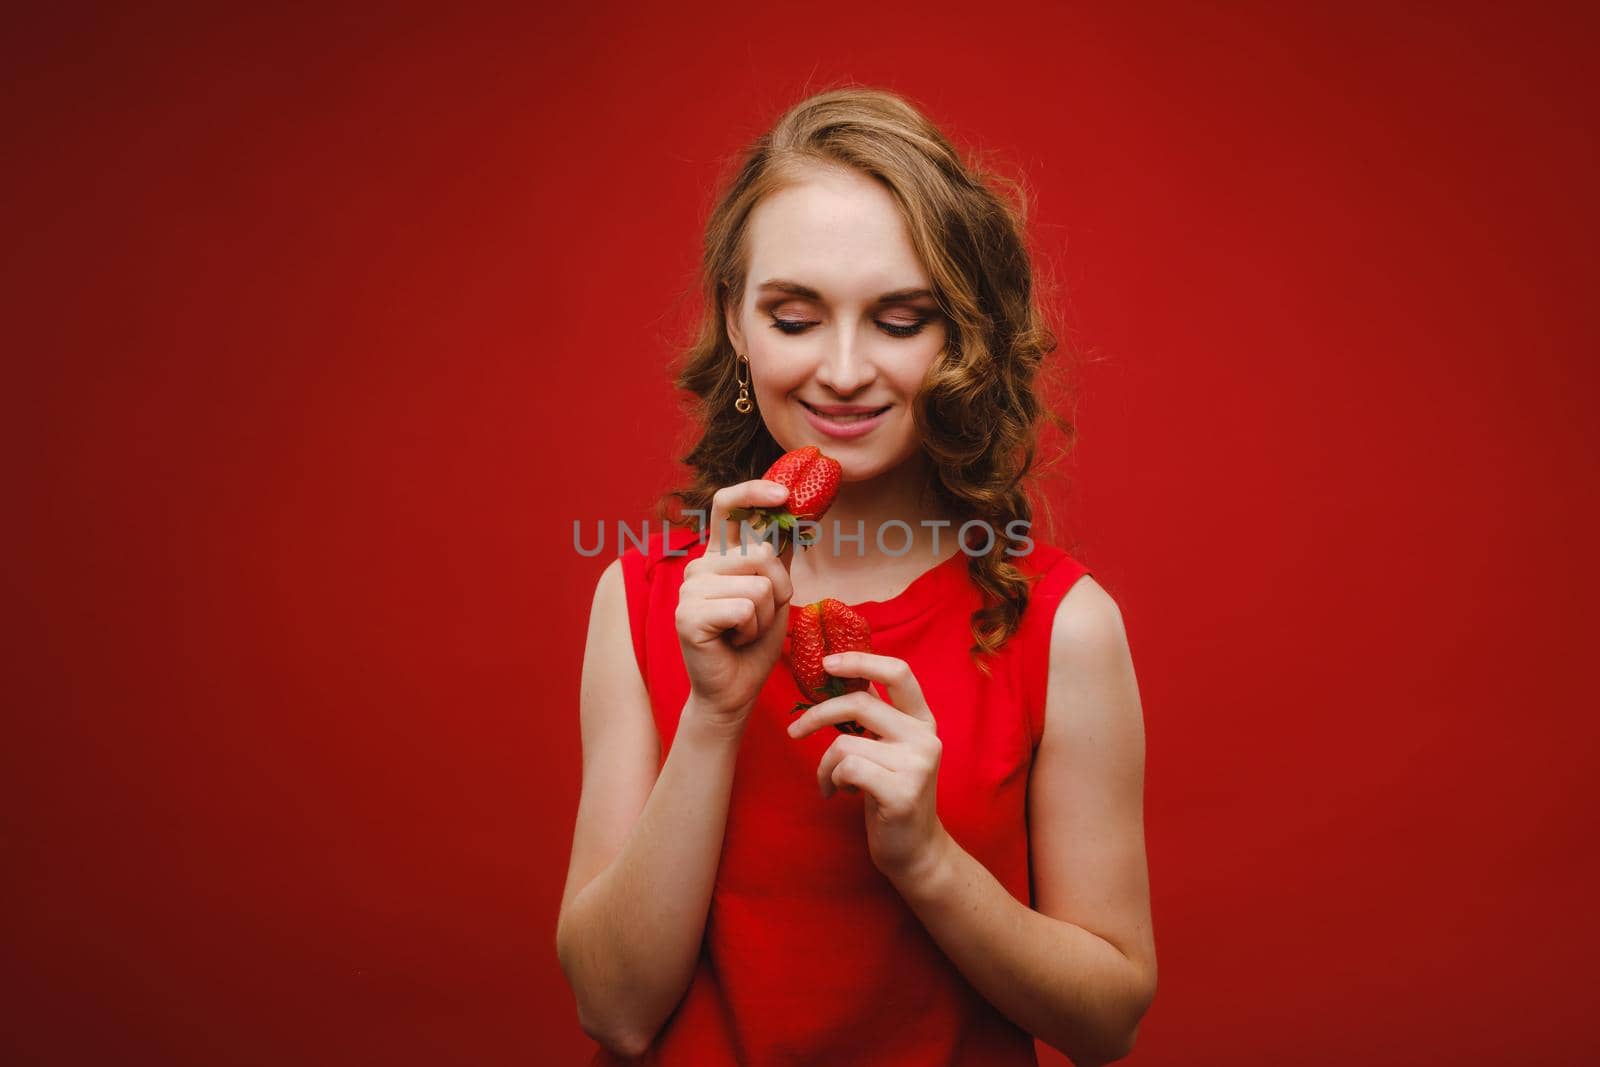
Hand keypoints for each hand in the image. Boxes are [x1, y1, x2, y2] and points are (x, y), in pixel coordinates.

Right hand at [676, 479, 795, 731]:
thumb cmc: (753, 642)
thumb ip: (780, 553)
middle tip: (759, 617)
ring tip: (744, 632)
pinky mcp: (688, 615)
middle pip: (761, 554)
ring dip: (765, 616)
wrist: (734, 691)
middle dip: (779, 590)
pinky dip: (751, 631)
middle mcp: (699, 565)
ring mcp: (690, 590)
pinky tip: (733, 642)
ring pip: (758, 585)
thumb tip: (802, 513)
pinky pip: (745, 609)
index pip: (727, 504)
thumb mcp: (776, 592)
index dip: (755, 491)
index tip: (785, 494)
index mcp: (718, 555)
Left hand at [786, 651, 950, 885]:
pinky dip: (831, 781)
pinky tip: (840, 795)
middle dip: (816, 715)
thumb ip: (874, 713)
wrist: (915, 851)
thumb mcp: (888, 748)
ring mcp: (918, 764)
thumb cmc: (891, 794)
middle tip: (794, 731)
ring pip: (845, 743)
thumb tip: (839, 672)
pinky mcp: (902, 792)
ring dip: (824, 765)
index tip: (826, 663)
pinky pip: (846, 769)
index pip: (898, 672)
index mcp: (922, 720)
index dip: (860, 660)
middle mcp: (925, 737)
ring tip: (832, 782)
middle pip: (859, 703)